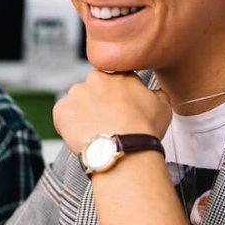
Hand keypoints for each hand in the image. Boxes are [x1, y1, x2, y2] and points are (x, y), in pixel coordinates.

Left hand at [53, 70, 171, 154]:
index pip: (115, 80)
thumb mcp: (162, 106)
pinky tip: (83, 136)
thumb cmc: (144, 130)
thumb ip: (155, 94)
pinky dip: (68, 125)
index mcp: (120, 75)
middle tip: (107, 123)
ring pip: (77, 102)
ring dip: (83, 113)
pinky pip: (62, 115)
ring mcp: (76, 93)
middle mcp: (96, 78)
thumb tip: (153, 94)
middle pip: (93, 89)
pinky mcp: (62, 109)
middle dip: (98, 103)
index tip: (120, 109)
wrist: (123, 148)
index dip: (117, 96)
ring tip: (95, 132)